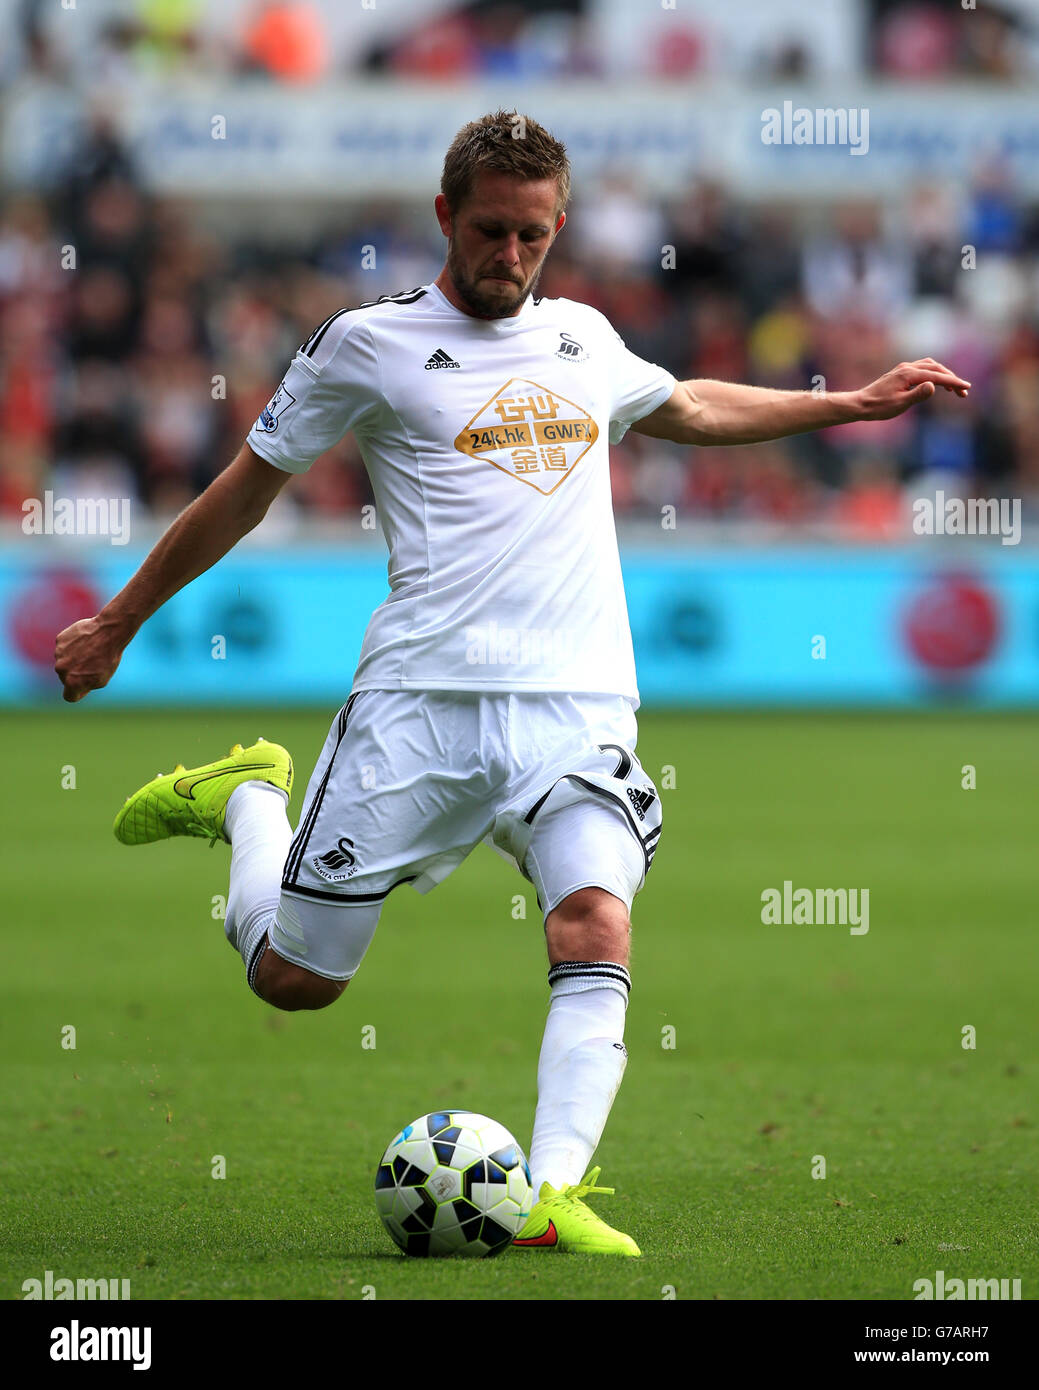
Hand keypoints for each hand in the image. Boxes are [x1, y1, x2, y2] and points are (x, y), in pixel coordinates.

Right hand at [54, 614, 126, 702]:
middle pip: (66, 677)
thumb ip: (85, 686)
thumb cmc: (108, 658)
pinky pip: (64, 647)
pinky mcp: (59, 640)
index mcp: (72, 683)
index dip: (78, 692)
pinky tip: (85, 641)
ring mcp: (59, 654)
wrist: (109, 632)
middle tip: (91, 662)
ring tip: (90, 650)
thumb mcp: (102, 679)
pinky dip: (72, 645)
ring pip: (64, 661)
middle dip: (76, 673)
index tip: (85, 684)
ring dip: (74, 658)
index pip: (69, 696)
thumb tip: (76, 688)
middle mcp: (61, 670)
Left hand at [854, 358, 970, 421]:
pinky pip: (922, 368)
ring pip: (930, 366)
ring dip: (943, 374)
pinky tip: (935, 382)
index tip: (966, 388)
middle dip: (952, 378)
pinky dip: (933, 373)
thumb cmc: (879, 407)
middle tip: (963, 392)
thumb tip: (934, 385)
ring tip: (952, 388)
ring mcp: (903, 369)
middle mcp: (907, 368)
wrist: (861, 404)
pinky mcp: (900, 372)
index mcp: (909, 374)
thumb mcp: (900, 404)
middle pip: (936, 368)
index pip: (937, 377)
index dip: (954, 382)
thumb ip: (918, 395)